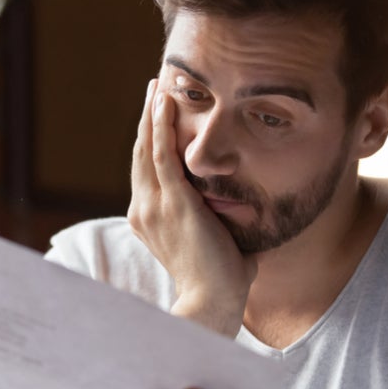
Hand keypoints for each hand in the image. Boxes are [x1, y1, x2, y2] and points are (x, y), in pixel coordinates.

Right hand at [127, 79, 255, 336]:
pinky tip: (164, 101)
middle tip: (154, 88)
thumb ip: (223, 222)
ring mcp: (154, 205)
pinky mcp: (172, 202)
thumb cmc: (221, 281)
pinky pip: (162, 154)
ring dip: (152, 113)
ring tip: (156, 85)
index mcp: (149, 219)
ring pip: (147, 147)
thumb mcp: (216, 241)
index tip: (158, 115)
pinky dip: (161, 125)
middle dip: (148, 118)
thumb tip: (246, 209)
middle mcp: (144, 209)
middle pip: (141, 152)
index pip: (147, 170)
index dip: (150, 140)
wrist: (212, 303)